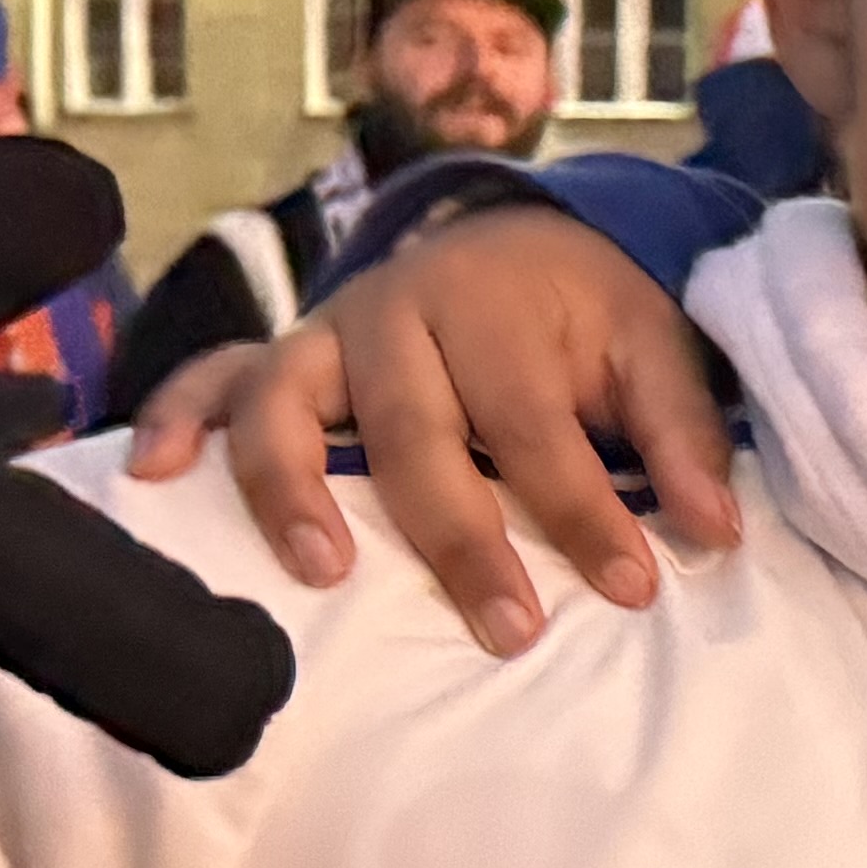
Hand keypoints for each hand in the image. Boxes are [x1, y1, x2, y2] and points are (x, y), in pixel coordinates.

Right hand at [122, 205, 732, 657]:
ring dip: (294, 488)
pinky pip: (207, 380)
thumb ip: (681, 438)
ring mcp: (325, 334)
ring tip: (324, 573)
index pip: (534, 423)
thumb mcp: (652, 350)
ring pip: (288, 405)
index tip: (630, 589)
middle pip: (416, 432)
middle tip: (508, 629)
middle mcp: (396, 312)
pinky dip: (171, 418)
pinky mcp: (278, 357)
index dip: (581, 509)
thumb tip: (715, 534)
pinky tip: (151, 474)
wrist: (517, 237)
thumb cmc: (585, 315)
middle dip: (459, 536)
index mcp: (494, 304)